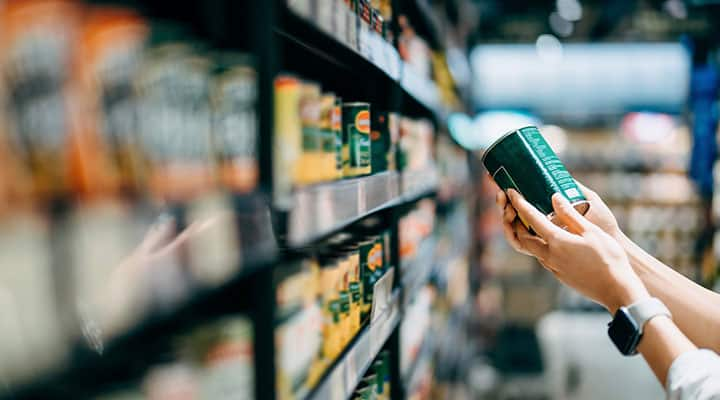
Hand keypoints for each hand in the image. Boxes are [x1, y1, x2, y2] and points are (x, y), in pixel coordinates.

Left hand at [497, 189, 648, 312]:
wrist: (616, 289)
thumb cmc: (608, 258)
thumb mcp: (591, 231)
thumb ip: (570, 214)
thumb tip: (555, 197)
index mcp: (557, 241)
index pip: (531, 218)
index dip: (520, 203)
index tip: (511, 192)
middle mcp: (549, 255)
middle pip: (524, 237)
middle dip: (517, 222)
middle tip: (517, 210)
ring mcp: (553, 267)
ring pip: (533, 249)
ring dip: (528, 235)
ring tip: (532, 223)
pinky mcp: (559, 275)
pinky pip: (543, 258)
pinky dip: (540, 246)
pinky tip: (551, 241)